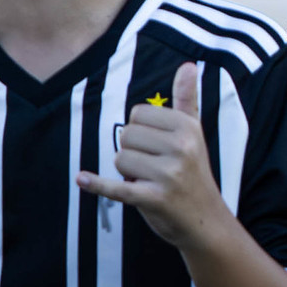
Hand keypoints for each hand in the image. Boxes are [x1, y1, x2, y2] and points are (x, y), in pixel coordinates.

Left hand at [77, 62, 223, 251]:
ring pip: (120, 159)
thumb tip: (189, 65)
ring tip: (150, 181)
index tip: (157, 146)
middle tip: (153, 167)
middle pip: (126, 135)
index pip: (138, 113)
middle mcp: (181, 147)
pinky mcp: (154, 199)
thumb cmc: (194, 171)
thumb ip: (187, 98)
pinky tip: (82, 179)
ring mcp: (168, 174)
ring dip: (127, 173)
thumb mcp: (194, 132)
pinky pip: (117, 188)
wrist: (205, 220)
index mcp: (188, 127)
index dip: (140, 130)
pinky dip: (97, 184)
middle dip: (132, 151)